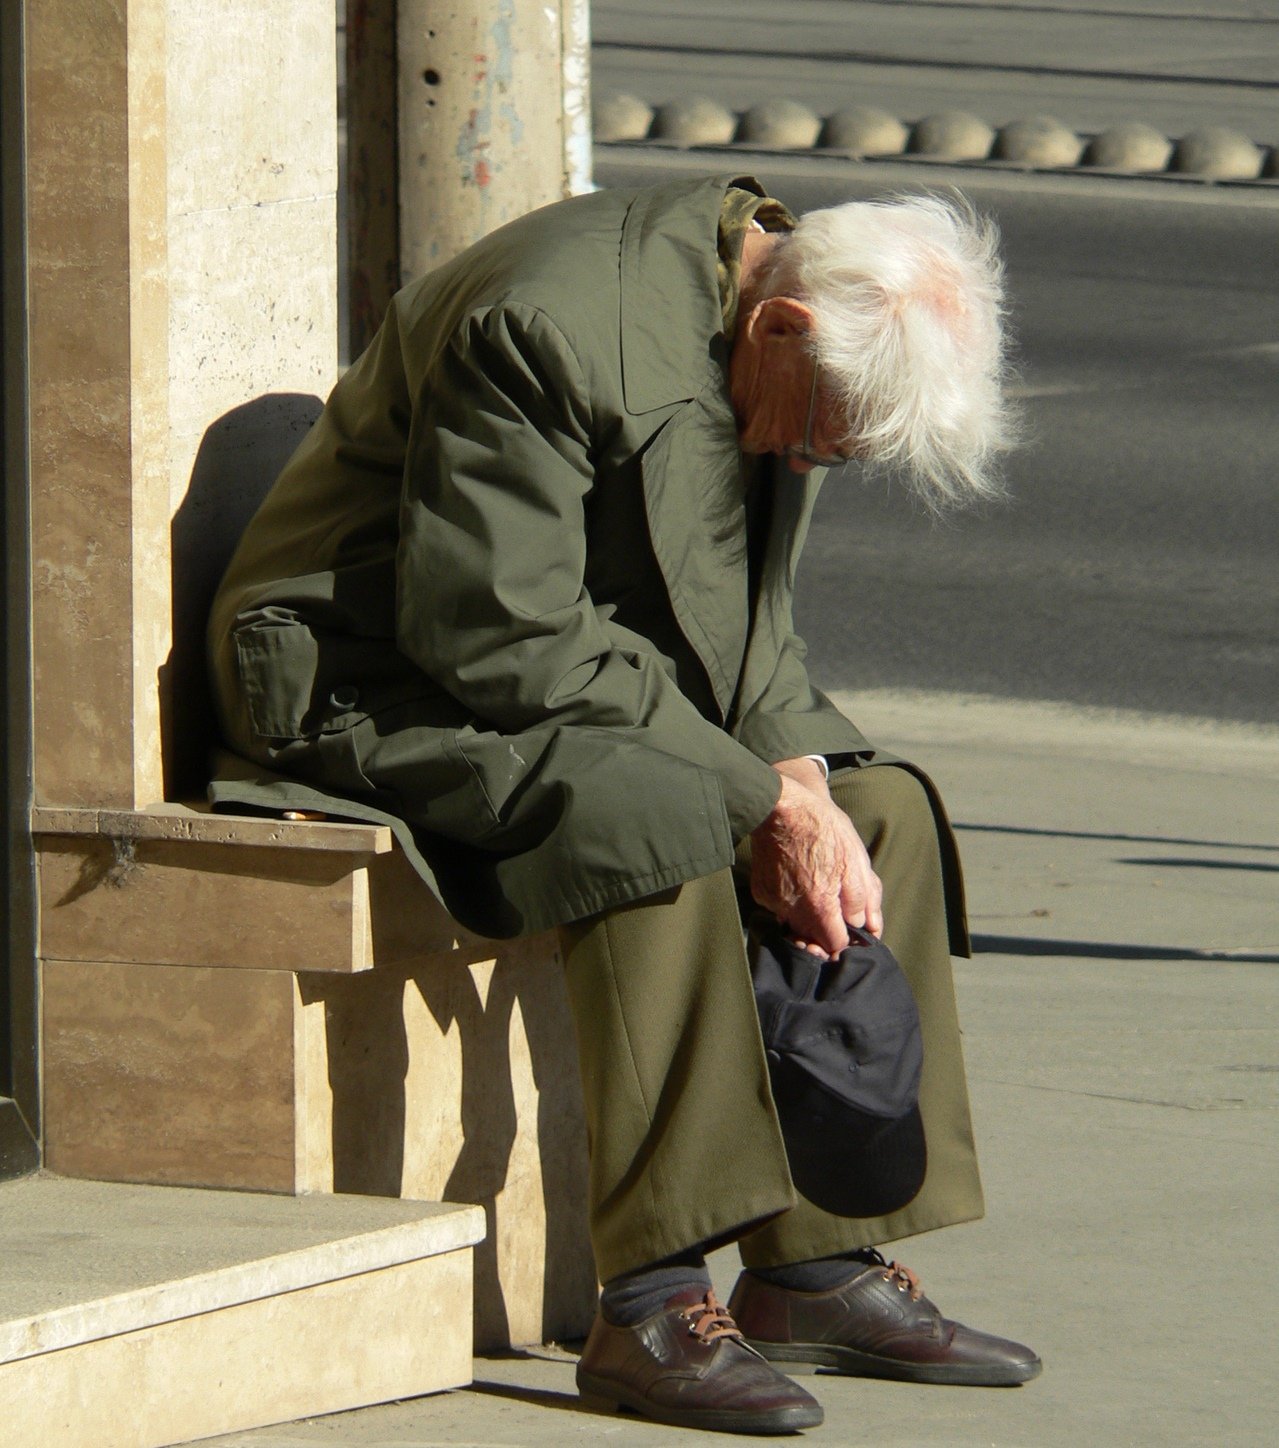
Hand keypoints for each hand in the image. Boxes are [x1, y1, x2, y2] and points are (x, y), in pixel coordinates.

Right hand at [749, 771, 883, 957]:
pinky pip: (781, 908)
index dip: (846, 939)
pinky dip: (791, 901)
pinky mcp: (761, 892)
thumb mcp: (856, 860)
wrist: (780, 805)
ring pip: (796, 924)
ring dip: (808, 916)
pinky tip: (798, 878)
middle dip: (826, 930)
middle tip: (835, 906)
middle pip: (813, 939)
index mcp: (819, 906)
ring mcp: (773, 902)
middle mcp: (792, 911)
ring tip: (816, 887)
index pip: (834, 945)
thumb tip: (870, 929)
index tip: (850, 929)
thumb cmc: (823, 828)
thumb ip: (864, 901)